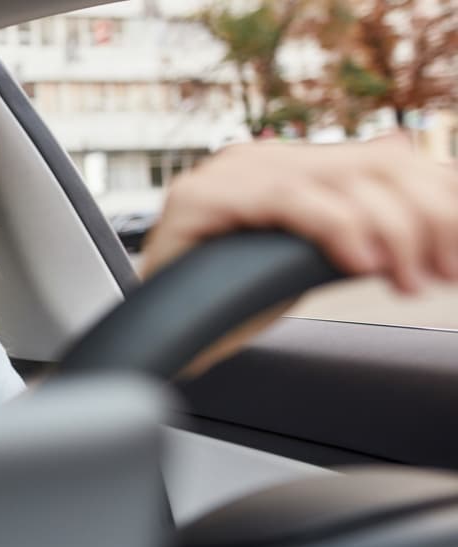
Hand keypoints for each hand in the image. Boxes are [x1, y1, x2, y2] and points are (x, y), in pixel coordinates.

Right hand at [142, 134, 457, 294]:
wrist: (168, 338)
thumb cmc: (232, 303)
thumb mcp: (315, 260)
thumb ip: (359, 225)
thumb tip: (419, 194)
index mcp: (290, 166)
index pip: (390, 157)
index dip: (440, 197)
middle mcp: (263, 159)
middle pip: (378, 164)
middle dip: (429, 219)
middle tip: (447, 271)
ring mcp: (229, 174)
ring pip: (340, 181)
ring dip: (394, 231)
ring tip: (407, 279)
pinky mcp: (202, 199)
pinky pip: (287, 200)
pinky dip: (335, 228)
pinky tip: (359, 263)